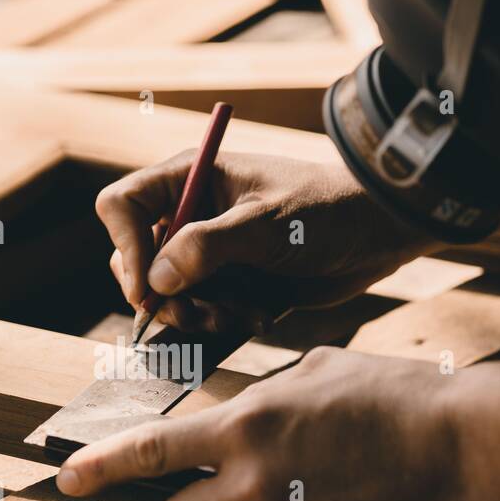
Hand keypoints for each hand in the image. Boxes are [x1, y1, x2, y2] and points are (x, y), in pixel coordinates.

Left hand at [55, 346, 468, 500]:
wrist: (471, 448)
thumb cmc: (397, 396)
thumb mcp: (318, 370)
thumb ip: (263, 399)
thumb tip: (238, 420)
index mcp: (246, 428)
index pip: (150, 455)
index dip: (99, 470)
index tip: (67, 481)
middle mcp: (254, 488)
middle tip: (238, 488)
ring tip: (325, 495)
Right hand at [95, 152, 429, 333]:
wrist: (377, 234)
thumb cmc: (326, 211)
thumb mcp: (266, 224)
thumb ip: (206, 247)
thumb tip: (155, 280)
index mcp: (190, 179)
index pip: (122, 206)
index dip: (126, 247)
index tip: (147, 288)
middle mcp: (190, 213)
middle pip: (135, 258)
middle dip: (162, 296)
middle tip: (195, 315)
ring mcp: (207, 250)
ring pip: (167, 294)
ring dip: (196, 314)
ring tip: (239, 315)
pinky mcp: (228, 281)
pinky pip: (200, 310)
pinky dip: (221, 321)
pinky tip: (258, 315)